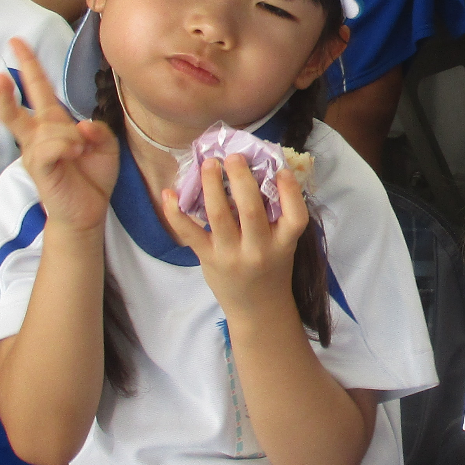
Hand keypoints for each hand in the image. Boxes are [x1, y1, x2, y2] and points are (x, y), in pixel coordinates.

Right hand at [0, 37, 117, 231]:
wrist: (88, 211)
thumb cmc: (92, 176)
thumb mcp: (106, 146)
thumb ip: (98, 129)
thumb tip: (81, 126)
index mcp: (53, 125)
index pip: (39, 91)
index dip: (29, 66)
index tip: (19, 43)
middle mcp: (39, 136)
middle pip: (16, 108)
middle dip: (10, 86)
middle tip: (7, 61)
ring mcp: (35, 152)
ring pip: (50, 128)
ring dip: (71, 136)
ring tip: (81, 152)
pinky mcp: (39, 168)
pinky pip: (50, 147)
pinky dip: (66, 146)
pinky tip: (75, 154)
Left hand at [161, 152, 308, 320]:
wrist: (258, 308)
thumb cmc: (271, 267)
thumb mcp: (284, 243)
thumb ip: (278, 214)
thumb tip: (262, 170)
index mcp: (284, 244)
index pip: (295, 216)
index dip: (290, 191)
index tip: (280, 170)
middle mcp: (259, 250)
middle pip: (251, 210)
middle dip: (241, 179)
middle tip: (233, 156)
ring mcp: (231, 255)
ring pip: (219, 215)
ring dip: (211, 185)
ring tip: (209, 163)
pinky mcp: (208, 258)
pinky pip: (189, 232)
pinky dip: (176, 212)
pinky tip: (169, 192)